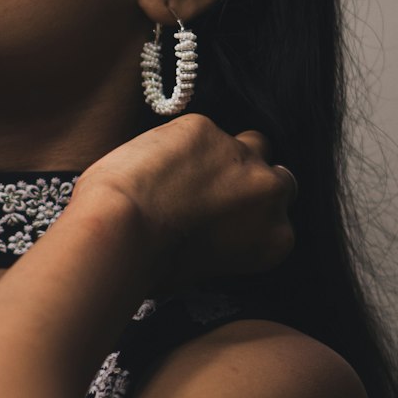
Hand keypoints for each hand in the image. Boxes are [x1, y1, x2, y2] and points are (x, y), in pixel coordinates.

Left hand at [74, 114, 296, 292]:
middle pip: (275, 176)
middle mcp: (270, 193)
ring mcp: (240, 153)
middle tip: (210, 193)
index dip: (249, 215)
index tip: (227, 217)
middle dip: (248, 182)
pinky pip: (198, 131)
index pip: (277, 218)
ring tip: (181, 174)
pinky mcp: (204, 127)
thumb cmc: (151, 265)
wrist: (120, 232)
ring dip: (222, 155)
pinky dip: (179, 143)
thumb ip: (227, 243)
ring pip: (245, 144)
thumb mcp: (205, 270)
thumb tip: (211, 229)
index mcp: (276, 239)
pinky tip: (153, 162)